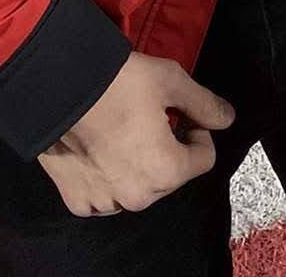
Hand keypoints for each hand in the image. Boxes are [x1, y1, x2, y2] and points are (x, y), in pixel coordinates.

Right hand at [37, 51, 234, 218]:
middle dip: (167, 149)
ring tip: (122, 131)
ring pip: (138, 187)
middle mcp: (138, 196)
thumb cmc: (119, 82)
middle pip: (170, 175)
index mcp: (166, 170)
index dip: (197, 130)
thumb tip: (227, 118)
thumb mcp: (171, 80)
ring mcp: (106, 203)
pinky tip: (99, 149)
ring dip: (137, 165)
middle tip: (149, 118)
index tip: (180, 113)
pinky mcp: (78, 201)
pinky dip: (107, 177)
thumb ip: (205, 104)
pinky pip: (105, 196)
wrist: (58, 86)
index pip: (204, 158)